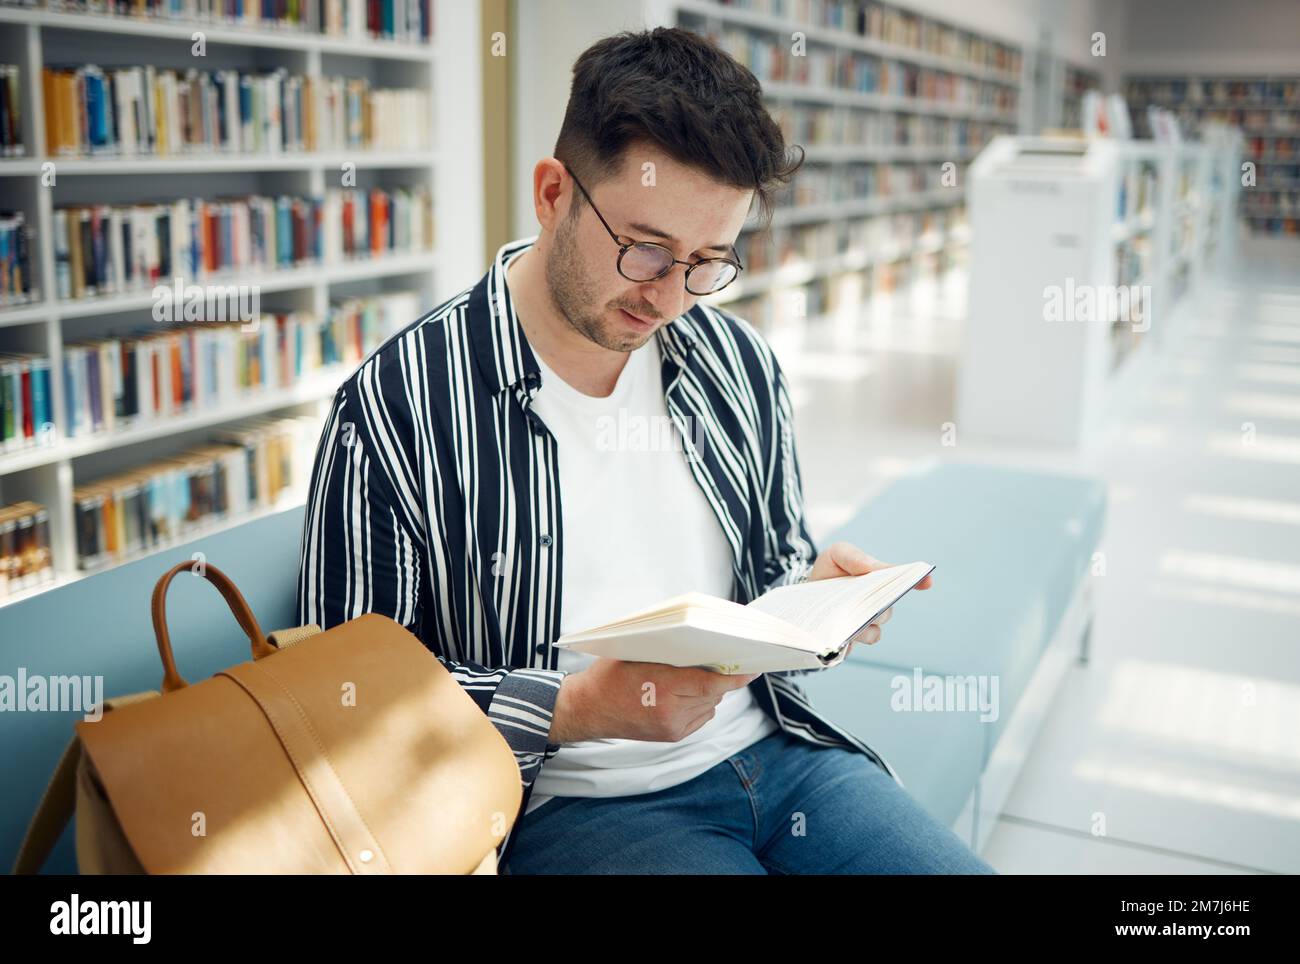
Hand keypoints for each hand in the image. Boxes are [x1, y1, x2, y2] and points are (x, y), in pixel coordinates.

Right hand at [549, 659, 759, 744]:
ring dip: (709, 691)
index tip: (752, 670)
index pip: (710, 683)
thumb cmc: (609, 675)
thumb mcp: (638, 653)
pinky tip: (686, 693)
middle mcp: (671, 711)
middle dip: (722, 678)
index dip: (734, 677)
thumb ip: (671, 653)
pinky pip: (700, 717)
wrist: (588, 709)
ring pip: (710, 706)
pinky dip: (700, 704)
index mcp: (663, 687)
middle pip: (714, 693)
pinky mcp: (672, 736)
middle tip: (727, 662)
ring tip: (695, 677)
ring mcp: (672, 727)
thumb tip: (705, 646)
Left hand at [807, 542, 933, 655]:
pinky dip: (853, 638)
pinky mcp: (851, 640)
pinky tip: (841, 634)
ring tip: (851, 617)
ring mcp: (865, 623)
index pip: (902, 580)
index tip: (927, 580)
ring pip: (876, 627)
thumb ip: (851, 555)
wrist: (804, 596)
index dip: (918, 580)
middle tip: (870, 597)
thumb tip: (870, 567)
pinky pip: (858, 643)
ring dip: (867, 622)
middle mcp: (877, 604)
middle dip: (882, 602)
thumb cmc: (826, 572)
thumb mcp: (834, 555)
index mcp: (878, 581)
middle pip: (888, 607)